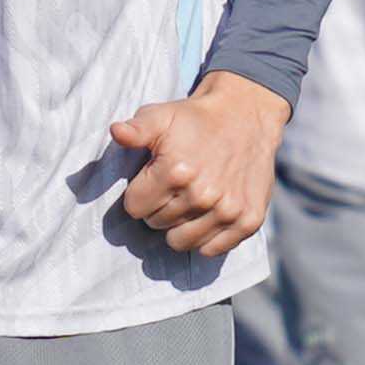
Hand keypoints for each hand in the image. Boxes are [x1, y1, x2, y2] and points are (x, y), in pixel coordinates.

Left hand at [108, 71, 290, 257]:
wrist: (246, 115)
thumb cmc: (196, 119)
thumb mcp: (161, 116)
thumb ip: (136, 130)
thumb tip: (117, 132)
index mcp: (176, 171)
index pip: (135, 208)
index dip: (140, 193)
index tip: (154, 179)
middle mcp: (202, 195)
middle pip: (156, 225)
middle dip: (160, 207)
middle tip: (175, 186)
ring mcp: (227, 211)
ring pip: (181, 243)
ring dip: (180, 225)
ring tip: (190, 200)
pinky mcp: (248, 221)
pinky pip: (211, 250)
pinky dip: (206, 236)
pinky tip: (209, 213)